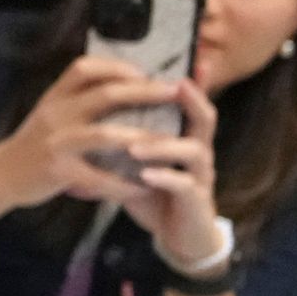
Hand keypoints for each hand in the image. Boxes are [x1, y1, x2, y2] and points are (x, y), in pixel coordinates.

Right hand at [0, 51, 193, 212]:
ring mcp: (56, 143)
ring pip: (106, 134)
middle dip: (145, 92)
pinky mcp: (59, 172)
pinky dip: (125, 183)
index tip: (145, 72)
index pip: (85, 68)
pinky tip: (145, 186)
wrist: (0, 176)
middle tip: (174, 92)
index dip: (118, 67)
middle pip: (105, 95)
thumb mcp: (49, 113)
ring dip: (143, 137)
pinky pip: (100, 178)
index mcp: (54, 98)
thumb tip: (120, 85)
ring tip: (171, 141)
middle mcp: (55, 115)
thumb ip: (77, 100)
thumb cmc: (33, 144)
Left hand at [104, 76, 227, 265]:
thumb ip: (125, 139)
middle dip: (191, 101)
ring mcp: (200, 176)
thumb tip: (91, 113)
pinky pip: (185, 185)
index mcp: (184, 137)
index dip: (191, 82)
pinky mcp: (196, 200)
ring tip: (135, 145)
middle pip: (205, 118)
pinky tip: (146, 176)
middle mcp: (198, 151)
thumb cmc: (156, 194)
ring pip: (193, 151)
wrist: (178, 235)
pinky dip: (165, 178)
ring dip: (164, 145)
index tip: (185, 59)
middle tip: (172, 87)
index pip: (190, 103)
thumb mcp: (138, 162)